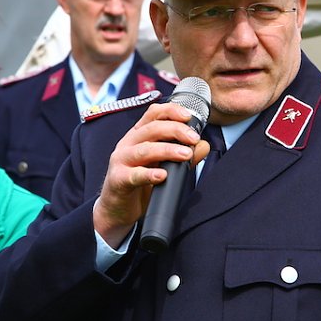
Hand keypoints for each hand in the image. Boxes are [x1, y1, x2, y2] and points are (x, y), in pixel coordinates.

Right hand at [94, 102, 209, 247]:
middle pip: (151, 129)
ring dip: (167, 150)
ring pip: (144, 150)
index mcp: (138, 135)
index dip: (171, 111)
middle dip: (176, 130)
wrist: (117, 209)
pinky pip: (133, 175)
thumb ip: (182, 154)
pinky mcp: (118, 179)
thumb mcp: (163, 165)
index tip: (188, 116)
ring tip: (185, 155)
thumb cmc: (139, 183)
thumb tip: (203, 145)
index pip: (153, 114)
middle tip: (194, 139)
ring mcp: (121, 161)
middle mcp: (128, 144)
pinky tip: (162, 175)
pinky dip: (148, 174)